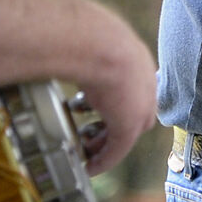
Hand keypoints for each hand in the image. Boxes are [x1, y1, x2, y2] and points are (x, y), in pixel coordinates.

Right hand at [70, 21, 159, 174]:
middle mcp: (145, 87)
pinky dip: (102, 161)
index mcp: (137, 62)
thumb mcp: (90, 40)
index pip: (131, 91)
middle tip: (89, 135)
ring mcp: (140, 108)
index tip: (94, 110)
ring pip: (124, 136)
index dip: (113, 104)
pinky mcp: (129, 126)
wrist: (99, 44)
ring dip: (103, 145)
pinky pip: (117, 150)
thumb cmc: (88, 34)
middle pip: (132, 116)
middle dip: (110, 128)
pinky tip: (89, 167)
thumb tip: (55, 40)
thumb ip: (82, 48)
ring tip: (85, 152)